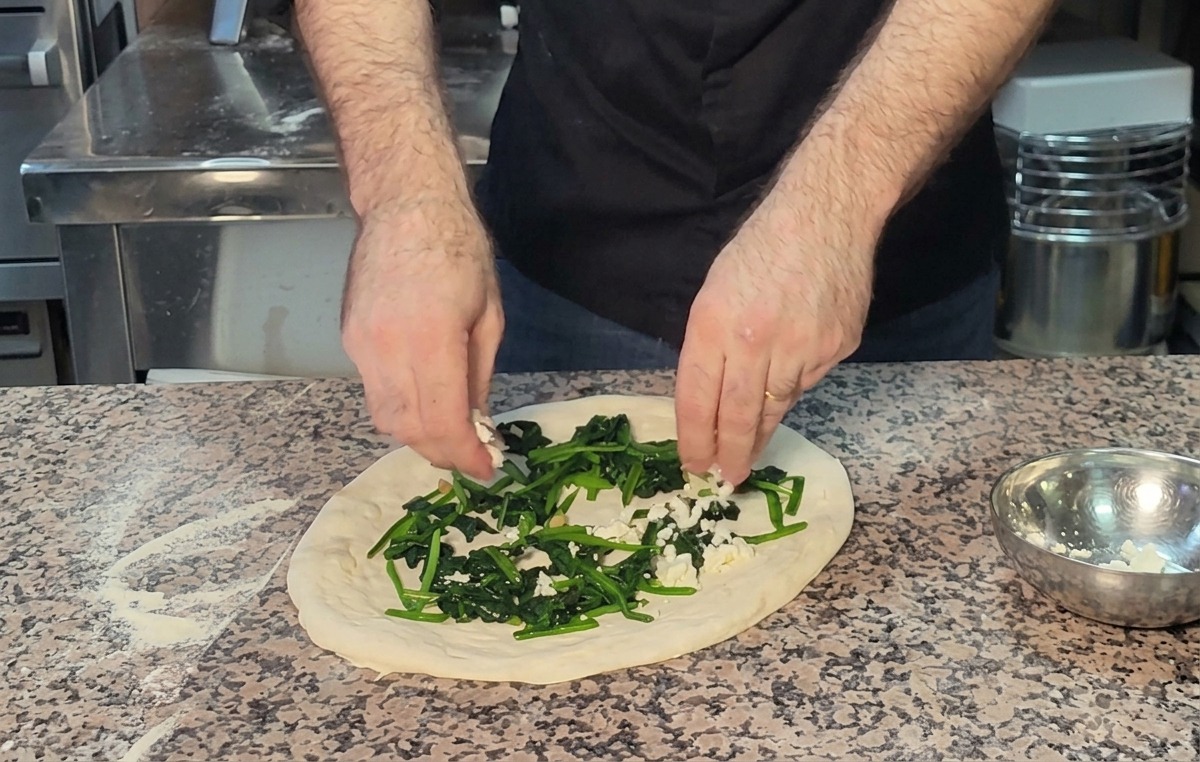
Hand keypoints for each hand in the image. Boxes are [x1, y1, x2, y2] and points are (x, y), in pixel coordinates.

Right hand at [342, 198, 503, 479]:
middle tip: (471, 457)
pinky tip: (424, 399)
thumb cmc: (459, 248)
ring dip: (417, 436)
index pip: (442, 422)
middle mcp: (386, 348)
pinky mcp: (348, 338)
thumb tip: (477, 422)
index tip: (486, 469)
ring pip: (385, 417)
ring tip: (450, 434)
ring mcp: (360, 345)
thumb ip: (479, 375)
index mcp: (430, 339)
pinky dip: (400, 407)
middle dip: (441, 453)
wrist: (404, 203)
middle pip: (407, 430)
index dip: (465, 456)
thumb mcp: (489, 313)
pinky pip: (374, 391)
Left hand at [674, 200, 874, 483]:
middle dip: (731, 454)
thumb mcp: (714, 293)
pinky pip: (808, 381)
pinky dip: (795, 386)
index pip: (698, 398)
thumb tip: (713, 402)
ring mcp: (801, 347)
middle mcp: (755, 341)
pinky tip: (790, 374)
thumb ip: (711, 347)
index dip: (696, 439)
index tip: (695, 465)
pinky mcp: (835, 348)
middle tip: (727, 479)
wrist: (826, 216)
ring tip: (751, 450)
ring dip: (762, 429)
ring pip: (776, 405)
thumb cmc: (760, 249)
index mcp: (713, 324)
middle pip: (739, 415)